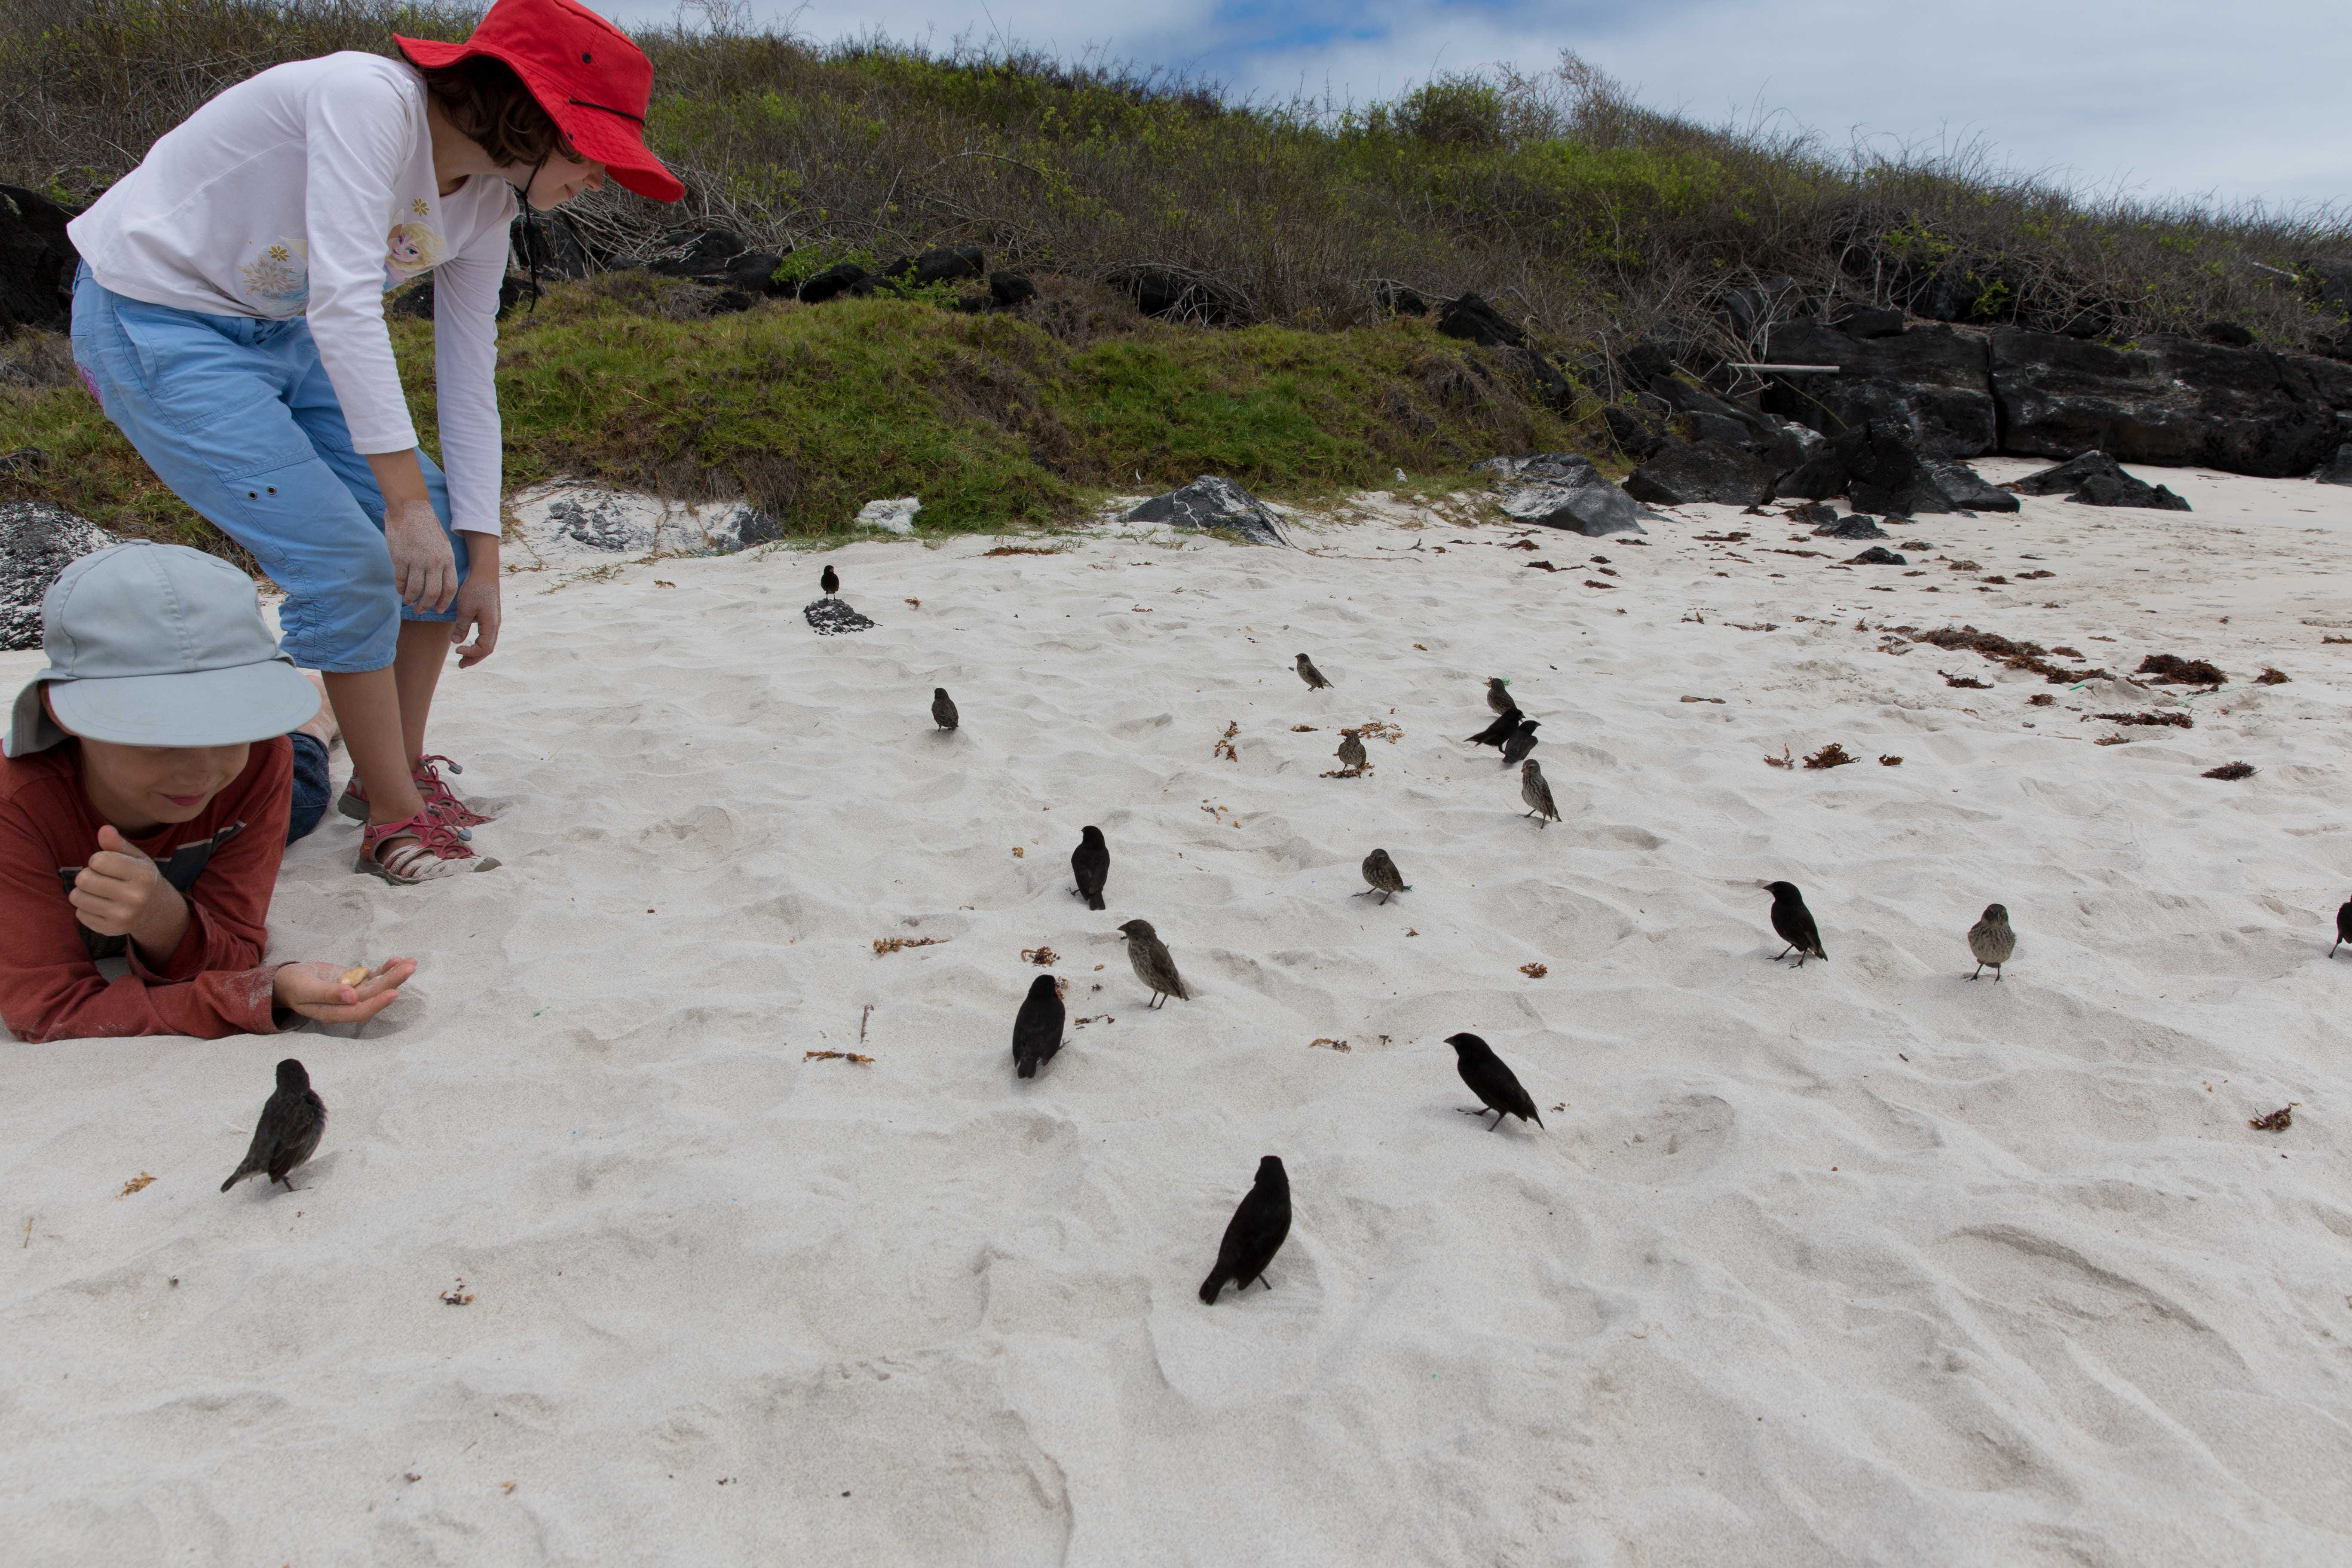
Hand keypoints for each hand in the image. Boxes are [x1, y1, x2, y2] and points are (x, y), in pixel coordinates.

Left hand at [71, 825, 178, 940]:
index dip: (97, 860)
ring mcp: (123, 916)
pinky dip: (85, 909)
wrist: (155, 910)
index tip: (106, 865)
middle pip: (84, 879)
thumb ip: (117, 844)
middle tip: (98, 879)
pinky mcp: (111, 930)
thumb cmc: (138, 877)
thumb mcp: (135, 858)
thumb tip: (104, 829)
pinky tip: (100, 906)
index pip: (98, 860)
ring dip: (82, 892)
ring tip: (96, 892)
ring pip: (77, 897)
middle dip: (86, 876)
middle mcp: (135, 897)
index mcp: (143, 874)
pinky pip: (80, 914)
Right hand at [272, 957, 417, 1024]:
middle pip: (373, 996)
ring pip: (377, 986)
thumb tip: (351, 998)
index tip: (394, 992)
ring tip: (411, 963)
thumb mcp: (305, 990)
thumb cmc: (294, 986)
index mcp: (334, 1013)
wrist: (289, 980)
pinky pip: (373, 977)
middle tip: (410, 968)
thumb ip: (327, 994)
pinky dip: (384, 969)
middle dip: (392, 982)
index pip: (360, 1011)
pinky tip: (396, 961)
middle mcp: (347, 1006)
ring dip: (394, 975)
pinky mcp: (354, 982)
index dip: (377, 1003)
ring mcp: (353, 993)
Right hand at [385, 497, 456, 612]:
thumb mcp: (443, 544)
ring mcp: (416, 560)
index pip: (450, 588)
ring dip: (410, 598)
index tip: (438, 610)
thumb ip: (443, 563)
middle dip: (426, 605)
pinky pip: (400, 579)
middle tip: (420, 610)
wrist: (411, 508)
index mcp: (447, 559)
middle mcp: (434, 562)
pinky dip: (400, 588)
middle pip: (432, 593)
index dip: (444, 602)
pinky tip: (400, 590)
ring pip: (414, 589)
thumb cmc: (427, 527)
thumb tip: (440, 583)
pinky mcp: (400, 557)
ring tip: (408, 601)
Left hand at [451, 543, 501, 666]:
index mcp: (491, 625)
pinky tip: (468, 642)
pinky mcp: (490, 617)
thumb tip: (456, 642)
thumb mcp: (465, 608)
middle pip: (488, 649)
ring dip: (475, 652)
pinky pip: (486, 636)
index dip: (470, 653)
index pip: (484, 648)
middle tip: (460, 665)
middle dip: (474, 658)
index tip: (456, 650)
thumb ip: (461, 627)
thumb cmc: (475, 589)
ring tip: (462, 657)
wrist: (484, 573)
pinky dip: (477, 643)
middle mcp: (495, 625)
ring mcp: (494, 621)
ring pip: (488, 643)